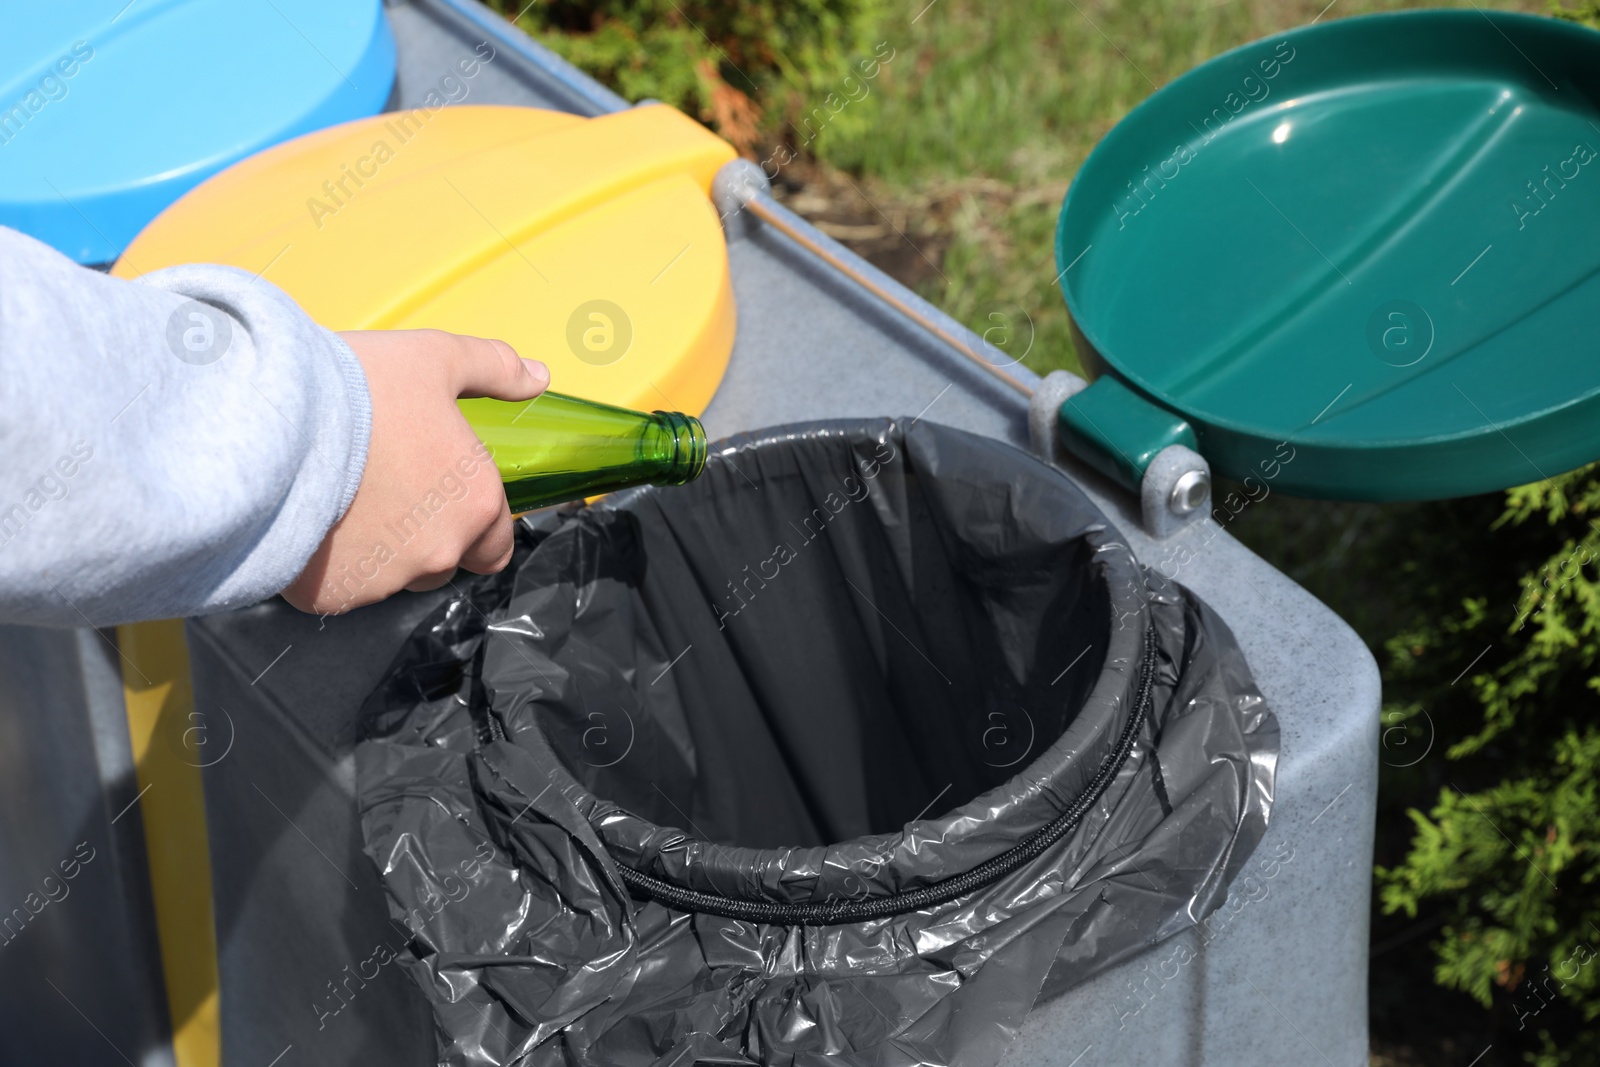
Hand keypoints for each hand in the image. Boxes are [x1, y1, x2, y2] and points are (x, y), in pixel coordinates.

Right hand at [281, 329, 547, 615]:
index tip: (441, 491)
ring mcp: (385, 581)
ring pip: (393, 577)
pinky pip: (339, 586)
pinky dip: (331, 562)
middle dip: (428, 539)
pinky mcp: (331, 595)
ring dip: (380, 550)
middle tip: (389, 491)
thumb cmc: (359, 390)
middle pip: (446, 563)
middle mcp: (439, 553)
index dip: (475, 520)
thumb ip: (494, 368)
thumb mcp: (436, 359)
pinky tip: (311, 519)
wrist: (265, 425)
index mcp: (476, 504)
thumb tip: (540, 376)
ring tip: (344, 500)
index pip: (496, 541)